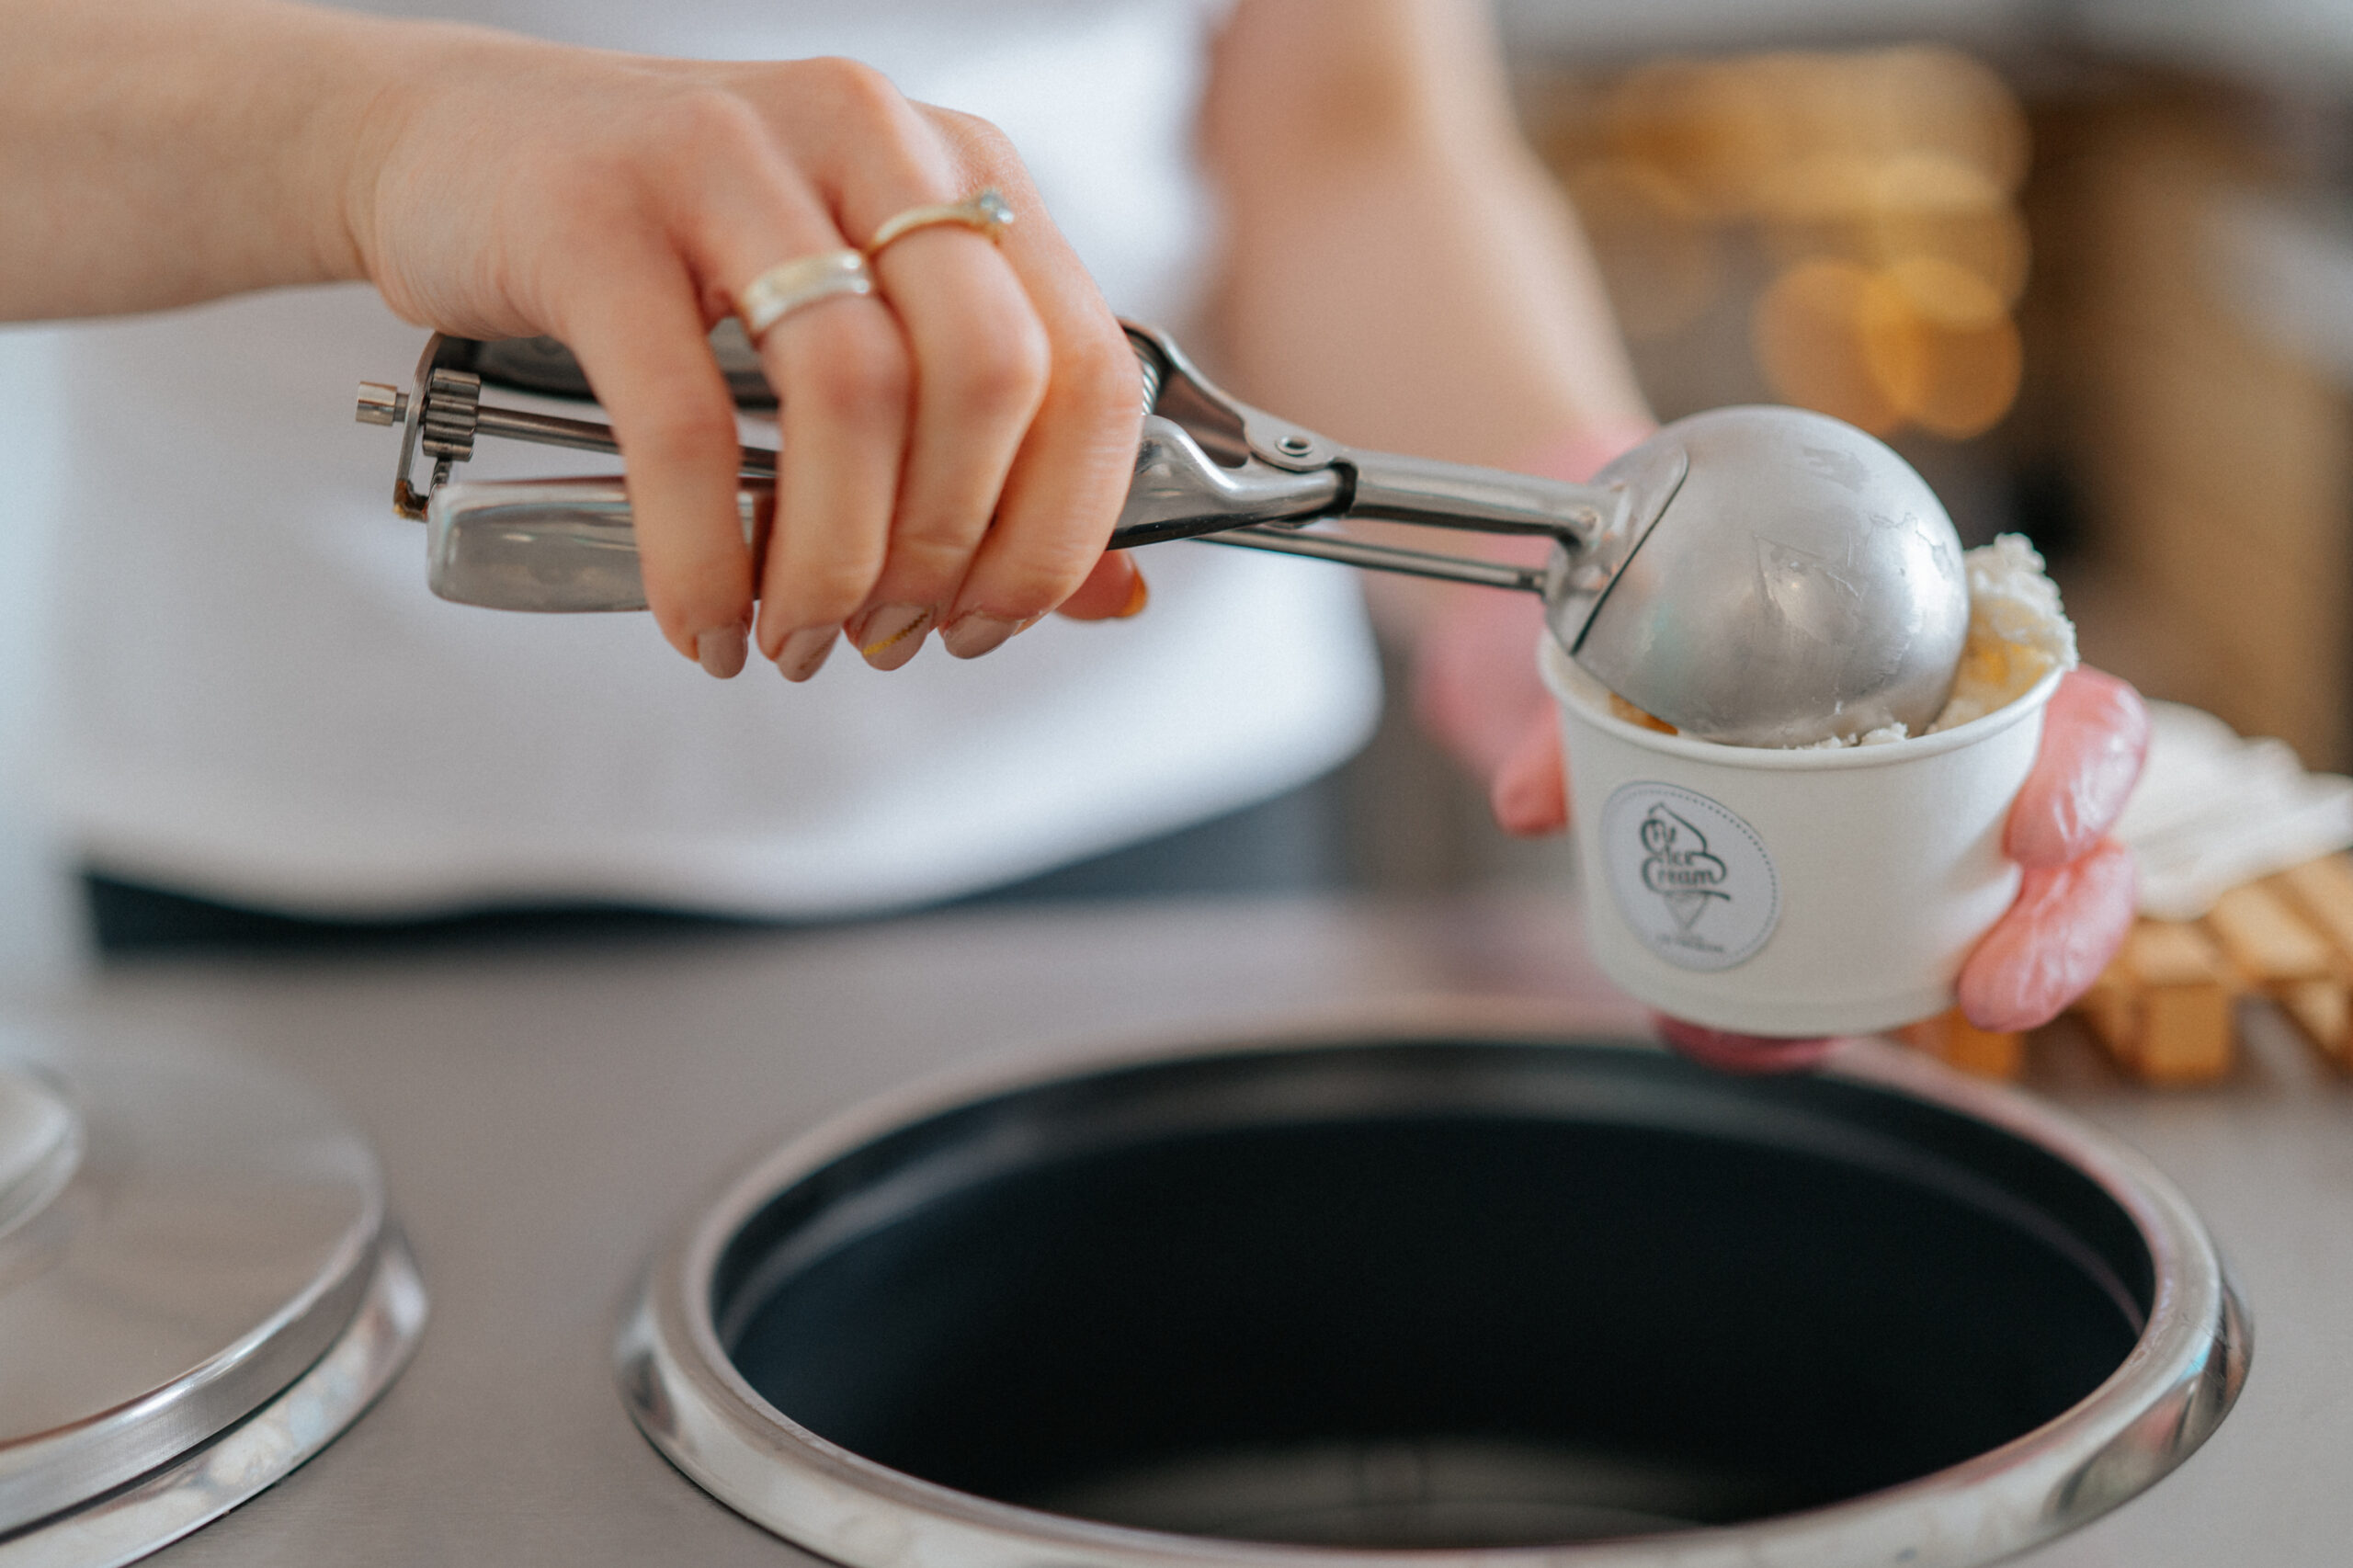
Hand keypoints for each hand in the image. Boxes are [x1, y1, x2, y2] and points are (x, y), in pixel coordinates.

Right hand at [354, 39, 1143, 677]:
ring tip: (799, 636)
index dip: (1063, 524)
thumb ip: (983, 453)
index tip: (997, 616)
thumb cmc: (671, 254)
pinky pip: (685, 424)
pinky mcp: (599, 216)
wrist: (450, 146)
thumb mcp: (851, 323)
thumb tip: (1116, 596)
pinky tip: (704, 620)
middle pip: (989, 374)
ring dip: (839, 562)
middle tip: (894, 632)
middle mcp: (868, 140)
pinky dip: (705, 557)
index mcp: (958, 169)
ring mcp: (731, 161)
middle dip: (954, 548)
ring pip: (853, 394)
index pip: (1085, 362)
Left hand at [1418, 585, 2149, 1070]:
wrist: (1584, 634)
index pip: (2079, 716)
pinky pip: (1843, 979)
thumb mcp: (1612, 627)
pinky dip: (1793, 1018)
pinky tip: (1739, 1036)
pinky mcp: (1829, 913)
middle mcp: (1956, 762)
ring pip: (1973, 938)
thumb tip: (1539, 799)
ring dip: (1905, 1006)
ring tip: (1829, 1031)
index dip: (2086, 774)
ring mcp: (1902, 846)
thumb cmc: (1650, 602)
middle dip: (2057, 937)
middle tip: (1990, 990)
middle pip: (2073, 860)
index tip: (2036, 832)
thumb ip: (1578, 708)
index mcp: (1957, 663)